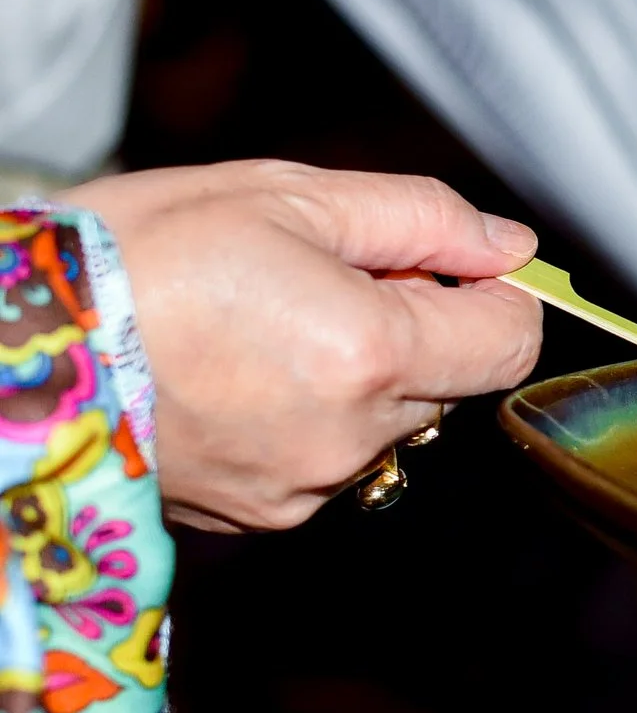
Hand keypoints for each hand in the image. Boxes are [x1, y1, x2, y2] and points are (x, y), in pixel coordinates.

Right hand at [63, 161, 543, 531]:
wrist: (9, 351)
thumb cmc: (132, 256)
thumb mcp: (286, 197)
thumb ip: (423, 220)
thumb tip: (510, 246)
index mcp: (371, 353)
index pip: (511, 344)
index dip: (493, 296)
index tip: (445, 266)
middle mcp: (350, 437)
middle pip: (450, 382)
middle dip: (414, 327)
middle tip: (318, 279)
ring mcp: (303, 486)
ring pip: (388, 422)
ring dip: (358, 374)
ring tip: (260, 325)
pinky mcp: (257, 515)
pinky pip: (326, 459)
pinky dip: (306, 416)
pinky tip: (235, 373)